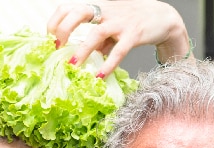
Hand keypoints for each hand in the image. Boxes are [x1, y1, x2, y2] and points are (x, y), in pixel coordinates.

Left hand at [47, 0, 191, 76]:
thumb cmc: (133, 22)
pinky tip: (100, 75)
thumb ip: (99, 40)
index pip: (69, 7)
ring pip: (96, 32)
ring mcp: (121, 22)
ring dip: (82, 49)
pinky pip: (119, 50)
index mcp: (98, 7)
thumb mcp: (112, 27)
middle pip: (78, 13)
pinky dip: (108, 63)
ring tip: (73, 65)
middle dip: (63, 29)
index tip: (49, 38)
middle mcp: (107, 11)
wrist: (163, 17)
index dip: (56, 21)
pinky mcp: (135, 34)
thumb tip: (84, 56)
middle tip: (56, 48)